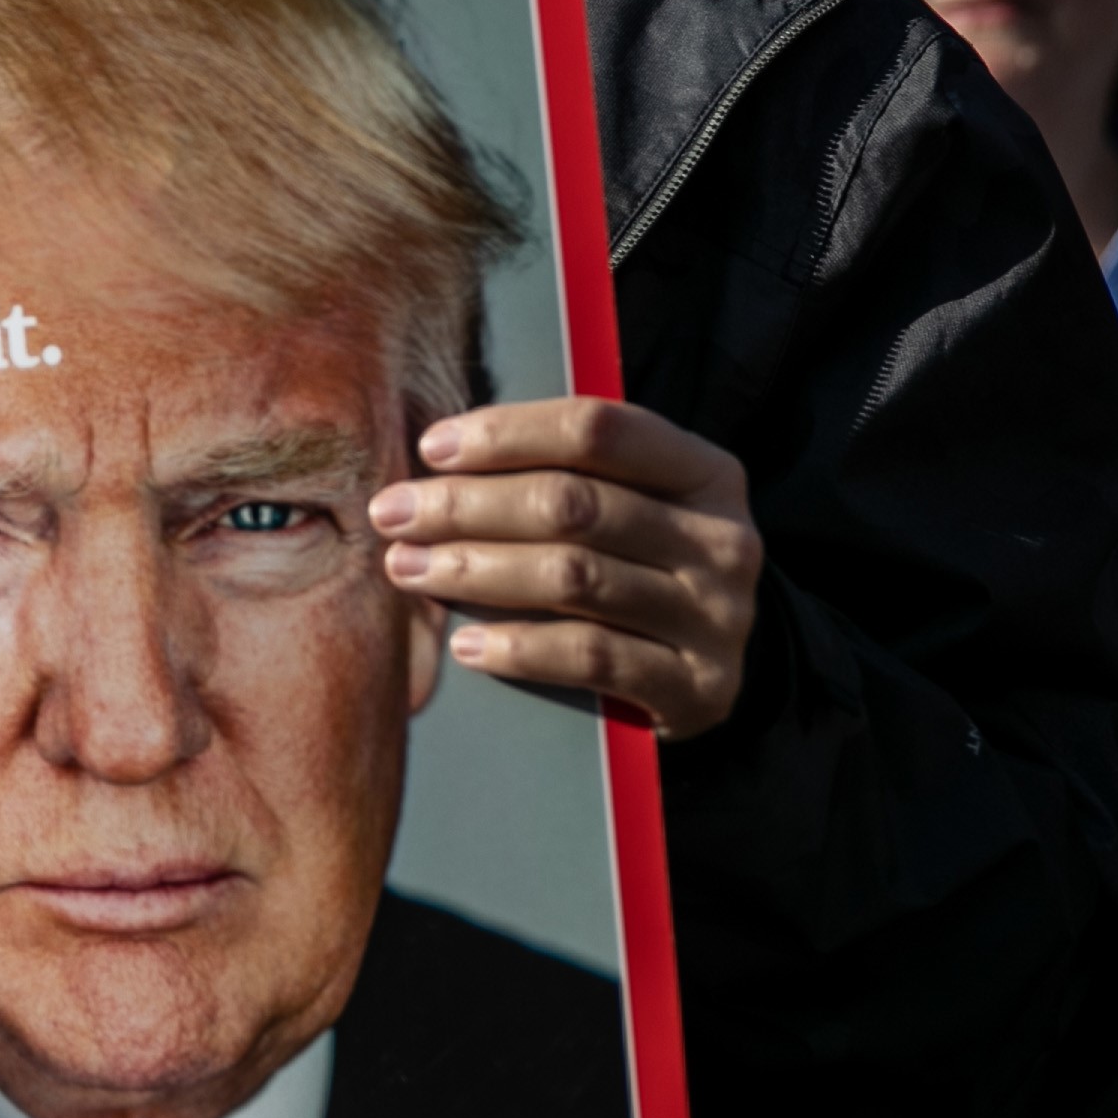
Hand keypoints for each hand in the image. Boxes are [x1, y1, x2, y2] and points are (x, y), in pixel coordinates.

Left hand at [368, 397, 761, 740]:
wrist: (710, 674)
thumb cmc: (643, 568)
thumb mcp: (631, 505)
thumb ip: (563, 473)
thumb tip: (438, 456)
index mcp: (705, 470)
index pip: (597, 429)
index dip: (506, 433)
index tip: (431, 448)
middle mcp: (723, 539)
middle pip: (573, 505)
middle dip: (468, 506)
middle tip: (394, 514)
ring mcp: (717, 617)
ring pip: (574, 579)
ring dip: (475, 571)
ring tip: (408, 569)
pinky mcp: (697, 688)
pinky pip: (590, 658)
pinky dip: (519, 648)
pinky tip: (466, 644)